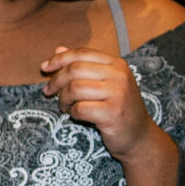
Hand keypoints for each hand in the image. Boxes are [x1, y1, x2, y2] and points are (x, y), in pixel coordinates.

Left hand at [41, 47, 155, 158]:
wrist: (139, 137)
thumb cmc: (118, 108)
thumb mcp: (105, 82)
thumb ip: (83, 65)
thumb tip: (58, 49)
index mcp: (117, 64)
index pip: (82, 53)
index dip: (59, 59)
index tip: (45, 68)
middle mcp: (119, 76)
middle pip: (75, 69)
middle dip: (56, 80)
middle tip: (48, 91)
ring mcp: (118, 94)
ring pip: (75, 88)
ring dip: (63, 99)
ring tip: (64, 106)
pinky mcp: (113, 113)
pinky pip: (80, 109)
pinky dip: (73, 113)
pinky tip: (77, 116)